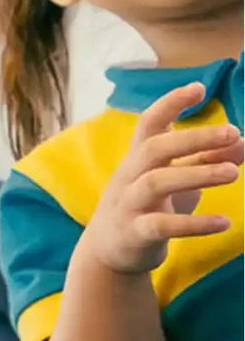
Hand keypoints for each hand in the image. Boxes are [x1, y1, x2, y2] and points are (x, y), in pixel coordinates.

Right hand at [76, 84, 238, 277]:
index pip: (149, 123)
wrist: (108, 251)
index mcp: (138, 158)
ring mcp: (128, 204)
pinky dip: (194, 224)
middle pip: (154, 148)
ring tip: (233, 173)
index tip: (199, 88)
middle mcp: (129, 176)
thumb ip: (206, 161)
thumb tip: (242, 141)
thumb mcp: (177, 182)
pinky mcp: (134, 233)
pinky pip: (162, 225)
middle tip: (233, 132)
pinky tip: (224, 222)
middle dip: (194, 138)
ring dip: (197, 175)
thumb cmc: (148, 207)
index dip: (171, 103)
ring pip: (156, 182)